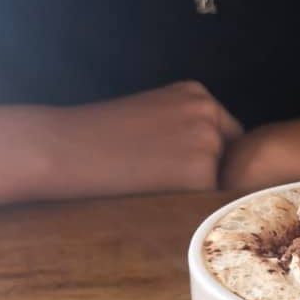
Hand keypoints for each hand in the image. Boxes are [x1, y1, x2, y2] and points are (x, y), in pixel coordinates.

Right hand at [48, 81, 241, 196]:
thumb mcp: (154, 113)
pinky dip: (192, 205)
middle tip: (169, 182)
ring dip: (201, 191)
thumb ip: (189, 126)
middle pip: (232, 159)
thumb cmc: (102, 135)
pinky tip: (160, 197)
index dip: (212, 159)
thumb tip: (219, 158)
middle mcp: (209, 114)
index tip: (183, 170)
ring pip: (222, 181)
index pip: (229, 136)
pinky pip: (211, 200)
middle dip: (211, 174)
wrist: (68, 148)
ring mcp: (209, 142)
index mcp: (198, 94)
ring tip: (159, 187)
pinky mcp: (202, 174)